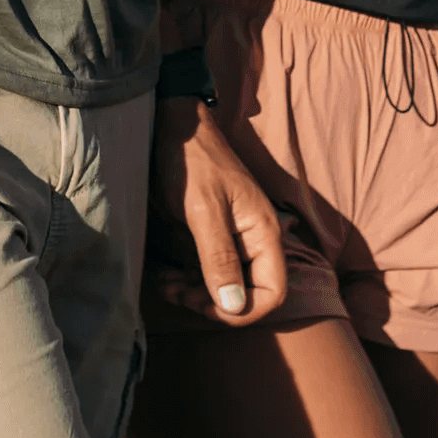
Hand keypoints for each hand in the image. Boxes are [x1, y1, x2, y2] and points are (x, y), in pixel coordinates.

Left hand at [149, 99, 286, 325]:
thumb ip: (219, 257)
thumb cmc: (192, 162)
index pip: (272, 293)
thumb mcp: (203, 210)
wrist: (174, 127)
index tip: (206, 306)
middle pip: (247, 295)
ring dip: (195, 294)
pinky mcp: (213, 238)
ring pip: (224, 288)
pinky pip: (207, 272)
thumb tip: (234, 307)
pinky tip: (165, 276)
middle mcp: (255, 241)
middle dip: (212, 304)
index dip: (243, 310)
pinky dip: (187, 280)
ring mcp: (234, 240)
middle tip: (176, 292)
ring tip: (165, 284)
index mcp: (264, 234)